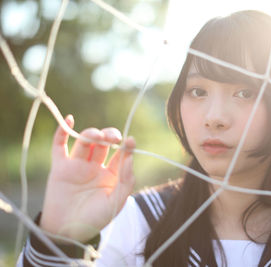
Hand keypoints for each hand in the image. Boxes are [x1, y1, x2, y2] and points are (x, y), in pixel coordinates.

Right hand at [40, 115, 135, 241]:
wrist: (67, 232)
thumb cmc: (95, 219)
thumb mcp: (116, 202)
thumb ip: (125, 180)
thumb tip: (129, 158)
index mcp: (111, 174)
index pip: (121, 154)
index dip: (126, 146)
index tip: (130, 141)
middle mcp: (96, 166)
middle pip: (103, 143)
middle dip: (109, 136)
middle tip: (113, 137)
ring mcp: (78, 165)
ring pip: (85, 142)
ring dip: (92, 135)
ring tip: (97, 136)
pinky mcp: (60, 167)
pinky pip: (59, 146)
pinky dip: (63, 132)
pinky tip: (70, 119)